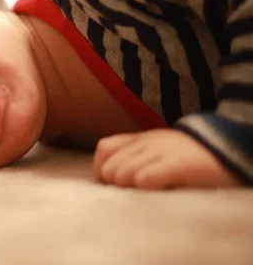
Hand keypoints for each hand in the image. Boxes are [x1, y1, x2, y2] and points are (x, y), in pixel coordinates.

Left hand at [93, 129, 240, 188]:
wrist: (230, 146)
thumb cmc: (189, 157)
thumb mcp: (157, 150)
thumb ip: (133, 157)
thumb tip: (109, 179)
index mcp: (140, 139)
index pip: (104, 149)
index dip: (102, 170)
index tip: (113, 186)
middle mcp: (147, 143)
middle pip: (111, 168)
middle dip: (116, 185)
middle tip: (134, 193)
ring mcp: (162, 152)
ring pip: (123, 174)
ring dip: (130, 188)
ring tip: (147, 193)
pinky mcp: (179, 165)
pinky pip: (145, 177)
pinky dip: (143, 186)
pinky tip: (153, 189)